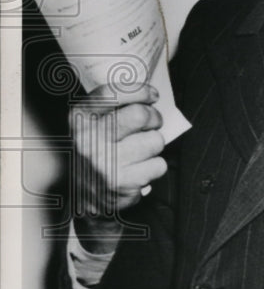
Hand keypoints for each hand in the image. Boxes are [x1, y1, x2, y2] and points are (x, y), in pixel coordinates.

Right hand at [69, 82, 166, 236]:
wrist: (82, 196)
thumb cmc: (95, 151)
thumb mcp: (91, 123)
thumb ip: (113, 105)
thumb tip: (151, 95)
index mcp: (80, 119)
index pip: (114, 93)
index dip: (141, 91)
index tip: (152, 96)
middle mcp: (88, 140)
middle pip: (141, 115)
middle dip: (154, 118)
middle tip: (150, 125)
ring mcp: (104, 164)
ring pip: (155, 141)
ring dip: (154, 146)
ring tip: (139, 152)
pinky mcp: (121, 184)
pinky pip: (159, 165)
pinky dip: (154, 167)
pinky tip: (139, 170)